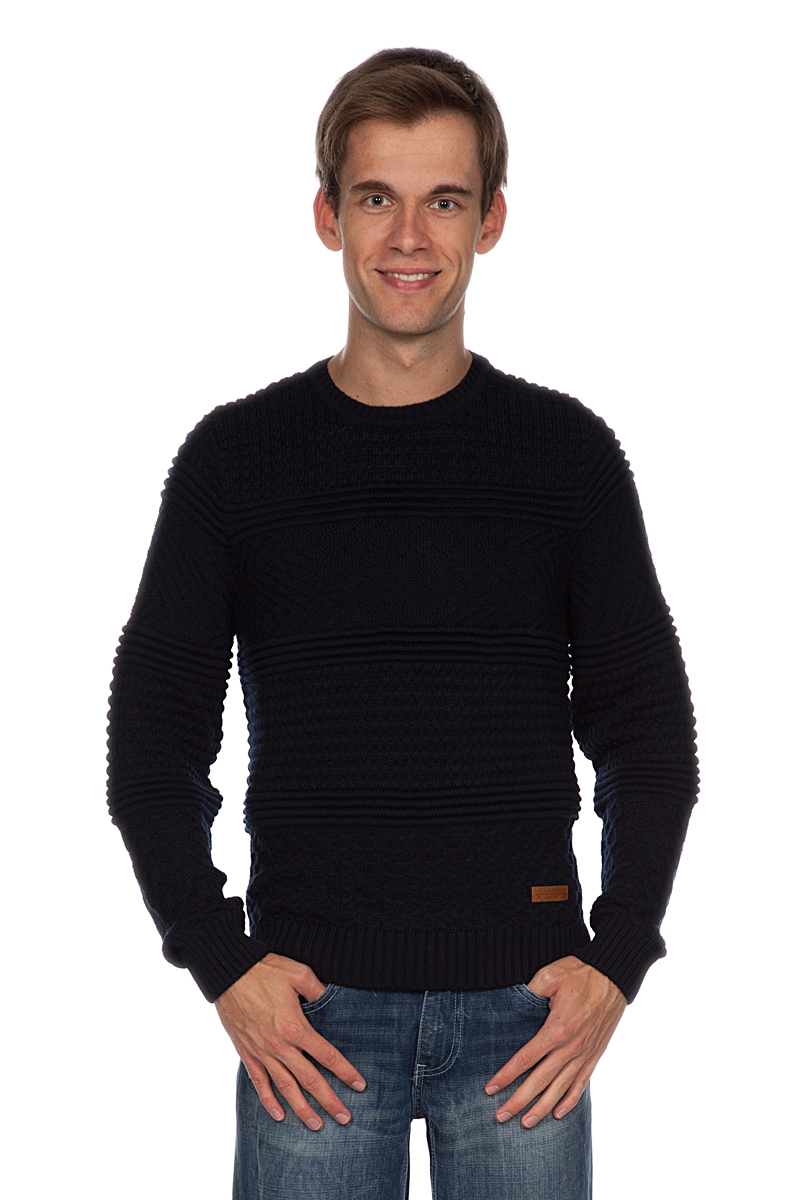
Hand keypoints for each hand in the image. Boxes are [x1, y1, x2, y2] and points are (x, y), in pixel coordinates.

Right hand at [214, 952, 366, 1129]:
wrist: (228, 972)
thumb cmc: (265, 969)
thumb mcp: (299, 973)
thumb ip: (318, 990)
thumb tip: (332, 998)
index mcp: (296, 1027)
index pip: (326, 1055)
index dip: (345, 1071)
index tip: (360, 1085)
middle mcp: (279, 1045)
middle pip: (309, 1080)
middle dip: (329, 1101)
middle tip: (345, 1118)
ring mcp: (261, 1052)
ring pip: (285, 1088)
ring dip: (302, 1109)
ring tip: (316, 1125)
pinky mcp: (246, 1052)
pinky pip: (259, 1082)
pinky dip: (269, 1101)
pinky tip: (279, 1115)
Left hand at [485, 955, 626, 1126]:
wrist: (613, 975)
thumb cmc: (580, 972)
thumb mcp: (549, 975)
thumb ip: (529, 992)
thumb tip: (513, 1002)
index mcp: (556, 1029)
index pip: (525, 1059)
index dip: (507, 1076)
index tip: (490, 1089)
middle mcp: (571, 1047)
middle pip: (540, 1081)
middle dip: (518, 1101)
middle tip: (500, 1116)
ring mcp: (584, 1054)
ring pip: (560, 1089)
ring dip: (542, 1108)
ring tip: (525, 1124)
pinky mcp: (595, 1055)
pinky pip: (581, 1084)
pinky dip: (569, 1101)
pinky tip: (557, 1113)